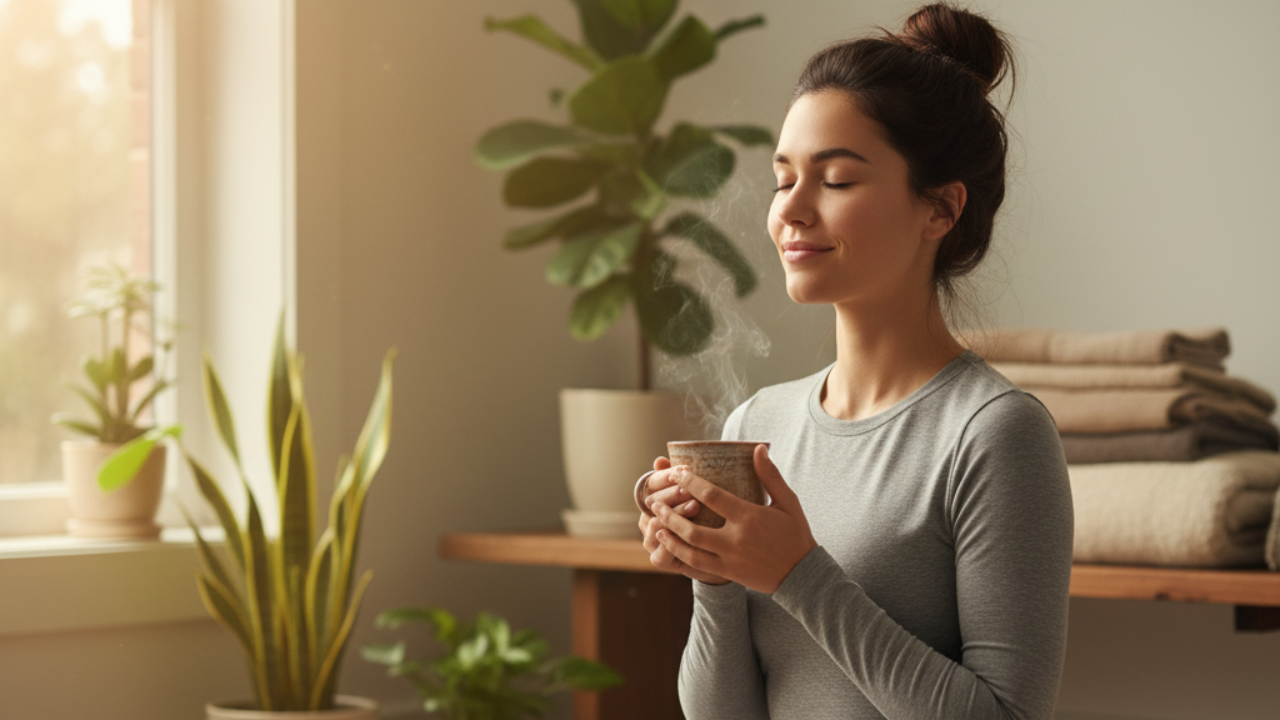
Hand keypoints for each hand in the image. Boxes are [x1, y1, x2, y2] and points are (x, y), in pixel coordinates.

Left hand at [651, 444, 816, 593]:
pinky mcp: (728, 573)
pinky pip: (697, 566)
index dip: (690, 483)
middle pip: (692, 527)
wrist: (802, 575)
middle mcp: (736, 539)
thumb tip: (758, 448)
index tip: (676, 473)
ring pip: (690, 549)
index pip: (712, 496)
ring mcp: (730, 559)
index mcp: (749, 517)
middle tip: (654, 502)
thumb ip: (770, 475)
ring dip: (670, 536)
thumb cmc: (795, 534)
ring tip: (655, 524)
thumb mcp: (788, 502)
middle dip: (670, 514)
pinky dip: (679, 556)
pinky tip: (667, 547)